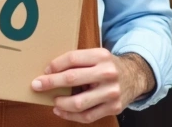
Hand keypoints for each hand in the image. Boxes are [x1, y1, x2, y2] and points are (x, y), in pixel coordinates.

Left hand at [30, 48, 154, 122]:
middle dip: (50, 83)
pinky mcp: (114, 107)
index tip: (44, 71)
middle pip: (72, 79)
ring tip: (53, 101)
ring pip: (79, 102)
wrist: (135, 76)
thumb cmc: (108, 66)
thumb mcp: (97, 56)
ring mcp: (111, 92)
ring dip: (61, 103)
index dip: (55, 65)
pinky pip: (88, 116)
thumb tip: (49, 72)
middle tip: (36, 85)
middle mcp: (108, 73)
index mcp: (101, 56)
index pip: (72, 59)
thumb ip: (78, 62)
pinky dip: (71, 116)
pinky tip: (61, 111)